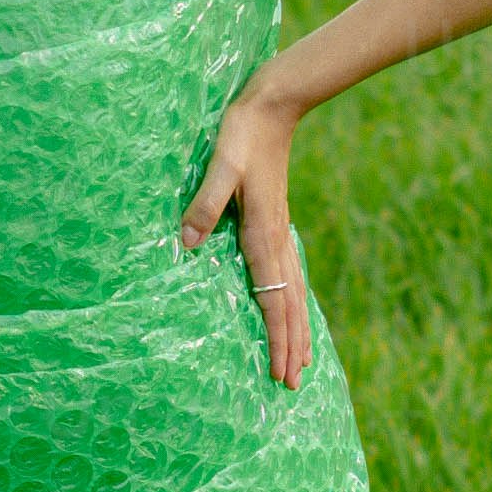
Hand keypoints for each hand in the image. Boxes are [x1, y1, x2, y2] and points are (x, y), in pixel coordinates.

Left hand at [177, 80, 316, 384]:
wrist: (272, 107)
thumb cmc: (241, 134)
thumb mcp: (218, 165)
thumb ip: (204, 204)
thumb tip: (188, 244)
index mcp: (262, 233)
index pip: (272, 298)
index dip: (277, 337)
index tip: (282, 370)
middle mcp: (275, 239)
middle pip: (288, 304)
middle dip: (292, 345)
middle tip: (293, 384)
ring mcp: (279, 232)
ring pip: (294, 292)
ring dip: (298, 329)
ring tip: (304, 360)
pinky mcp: (276, 223)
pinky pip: (290, 275)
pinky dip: (295, 301)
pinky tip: (294, 309)